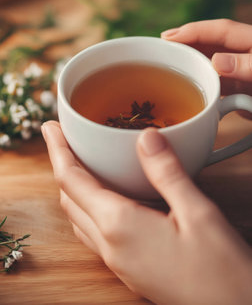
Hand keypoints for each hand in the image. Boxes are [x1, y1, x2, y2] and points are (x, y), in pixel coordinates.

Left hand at [42, 121, 251, 304]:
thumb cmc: (220, 269)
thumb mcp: (198, 213)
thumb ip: (167, 172)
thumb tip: (146, 137)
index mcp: (120, 226)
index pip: (73, 181)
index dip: (58, 150)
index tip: (50, 128)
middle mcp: (111, 246)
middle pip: (70, 199)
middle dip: (63, 165)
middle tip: (64, 139)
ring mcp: (118, 261)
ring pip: (80, 217)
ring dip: (74, 187)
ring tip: (82, 163)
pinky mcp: (129, 269)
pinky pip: (95, 233)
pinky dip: (89, 206)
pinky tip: (107, 198)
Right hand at [161, 19, 251, 96]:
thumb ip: (247, 65)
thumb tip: (216, 61)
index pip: (220, 30)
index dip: (193, 31)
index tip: (168, 37)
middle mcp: (247, 55)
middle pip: (212, 45)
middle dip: (186, 43)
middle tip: (161, 47)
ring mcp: (246, 75)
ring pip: (214, 65)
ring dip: (192, 64)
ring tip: (169, 65)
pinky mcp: (246, 93)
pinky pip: (221, 87)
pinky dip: (204, 86)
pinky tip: (190, 89)